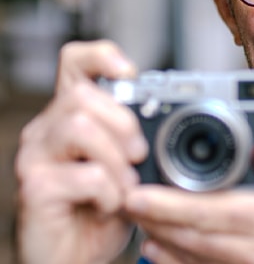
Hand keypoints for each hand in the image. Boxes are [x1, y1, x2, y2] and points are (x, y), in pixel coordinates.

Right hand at [14, 40, 147, 263]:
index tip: (130, 73)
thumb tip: (172, 112)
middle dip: (123, 123)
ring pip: (80, 127)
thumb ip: (136, 135)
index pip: (74, 62)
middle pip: (82, 95)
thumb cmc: (104, 208)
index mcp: (71, 115)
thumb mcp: (128, 164)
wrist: (78, 258)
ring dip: (116, 159)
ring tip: (126, 184)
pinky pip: (83, 174)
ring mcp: (36, 158)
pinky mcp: (34, 189)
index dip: (101, 56)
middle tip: (138, 155)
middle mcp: (47, 130)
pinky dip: (109, 190)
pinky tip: (111, 205)